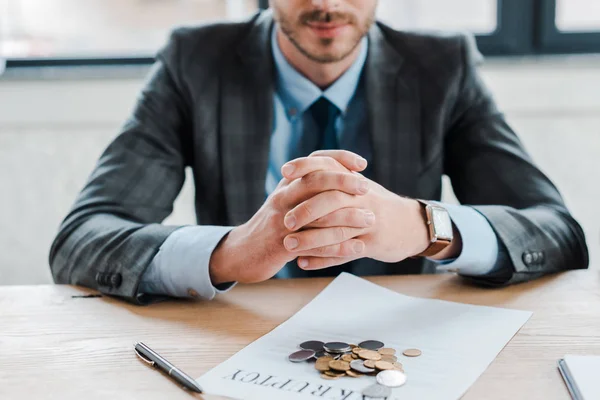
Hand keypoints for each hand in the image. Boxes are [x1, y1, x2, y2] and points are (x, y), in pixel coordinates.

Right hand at [209, 151, 372, 284]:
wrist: (242, 252)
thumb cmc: (271, 225)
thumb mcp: (284, 200)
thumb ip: (305, 186)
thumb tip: (337, 172)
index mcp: (287, 184)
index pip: (313, 160)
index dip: (339, 158)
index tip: (362, 164)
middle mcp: (283, 197)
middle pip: (314, 180)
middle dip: (344, 182)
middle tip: (367, 187)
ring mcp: (281, 220)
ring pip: (317, 213)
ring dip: (346, 216)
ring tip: (370, 219)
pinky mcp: (282, 245)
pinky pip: (314, 244)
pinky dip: (338, 247)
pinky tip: (358, 248)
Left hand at [281, 151, 461, 270]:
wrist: (410, 224)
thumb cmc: (376, 204)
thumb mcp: (358, 186)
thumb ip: (333, 176)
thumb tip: (301, 169)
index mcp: (355, 180)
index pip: (329, 165)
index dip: (306, 166)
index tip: (284, 172)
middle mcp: (362, 198)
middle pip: (332, 200)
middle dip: (306, 209)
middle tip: (285, 221)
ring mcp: (368, 221)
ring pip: (336, 230)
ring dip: (310, 240)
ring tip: (288, 246)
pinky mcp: (372, 243)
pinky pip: (344, 252)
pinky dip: (322, 260)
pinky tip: (303, 263)